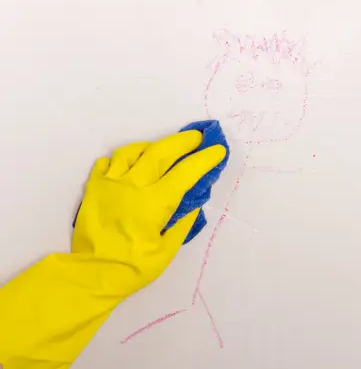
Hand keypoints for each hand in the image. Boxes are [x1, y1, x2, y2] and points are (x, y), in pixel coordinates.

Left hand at [73, 130, 225, 293]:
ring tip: (162, 148)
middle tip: (197, 137)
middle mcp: (133, 185)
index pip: (185, 173)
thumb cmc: (134, 267)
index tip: (217, 150)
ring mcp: (111, 183)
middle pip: (160, 152)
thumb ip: (182, 223)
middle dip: (182, 141)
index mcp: (154, 202)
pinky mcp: (94, 187)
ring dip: (152, 146)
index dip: (204, 159)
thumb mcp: (167, 250)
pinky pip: (108, 162)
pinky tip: (130, 165)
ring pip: (132, 152)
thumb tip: (193, 204)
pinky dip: (122, 159)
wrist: (92, 274)